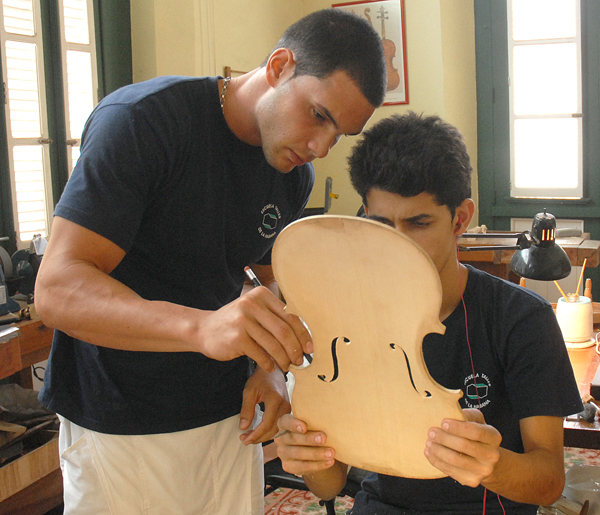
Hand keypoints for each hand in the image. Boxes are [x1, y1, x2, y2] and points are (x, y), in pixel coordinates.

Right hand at [197, 286, 312, 371]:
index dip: (303, 333)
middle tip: (301, 361)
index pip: (290, 315)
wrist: (204, 329)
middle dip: (296, 349)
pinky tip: (271, 367)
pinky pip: (261, 354)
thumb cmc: (236, 323)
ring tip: (287, 366)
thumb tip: (304, 338)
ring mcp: (243, 321)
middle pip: (284, 330)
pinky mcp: (237, 338)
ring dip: (284, 359)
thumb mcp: (254, 312)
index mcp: (261, 295)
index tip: (310, 347)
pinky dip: (269, 364)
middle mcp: (252, 304)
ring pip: (274, 344)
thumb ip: (275, 319)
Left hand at [239, 367, 290, 444]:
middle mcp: (285, 406)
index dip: (256, 434)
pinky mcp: (288, 410)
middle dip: (258, 437)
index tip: (245, 440)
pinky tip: (258, 432)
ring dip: (263, 436)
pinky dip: (268, 431)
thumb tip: (243, 427)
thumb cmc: (260, 378)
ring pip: (277, 429)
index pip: (266, 423)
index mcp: (275, 400)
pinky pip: (279, 425)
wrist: (274, 370)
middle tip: (244, 439)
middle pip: (273, 429)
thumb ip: (247, 410)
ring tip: (249, 437)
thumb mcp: (249, 391)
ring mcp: (288, 408)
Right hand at [275, 414, 335, 475]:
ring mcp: (283, 453)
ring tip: (330, 453)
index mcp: (284, 424)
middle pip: (293, 438)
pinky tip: (329, 461)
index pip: (286, 422)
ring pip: (298, 453)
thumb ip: (314, 421)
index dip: (294, 425)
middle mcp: (281, 439)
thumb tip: (328, 419)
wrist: (311, 449)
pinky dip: (318, 464)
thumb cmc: (312, 430)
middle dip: (309, 439)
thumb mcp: (311, 423)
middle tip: (324, 438)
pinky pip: (303, 466)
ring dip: (316, 453)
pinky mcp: (288, 466)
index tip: (304, 427)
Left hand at [424, 408, 501, 486]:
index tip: (443, 422)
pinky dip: (436, 461)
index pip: (476, 431)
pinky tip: (429, 453)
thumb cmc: (475, 434)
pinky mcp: (472, 481)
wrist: (484, 460)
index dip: (457, 427)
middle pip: (464, 445)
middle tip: (430, 432)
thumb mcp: (476, 421)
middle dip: (444, 438)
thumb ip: (466, 415)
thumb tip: (450, 409)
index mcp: (493, 436)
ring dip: (438, 450)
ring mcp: (483, 470)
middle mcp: (492, 455)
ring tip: (428, 442)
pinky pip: (450, 471)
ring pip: (455, 460)